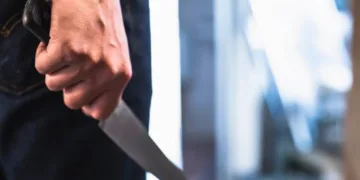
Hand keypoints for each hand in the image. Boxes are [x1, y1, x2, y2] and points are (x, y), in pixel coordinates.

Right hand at [35, 0, 131, 119]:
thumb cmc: (104, 22)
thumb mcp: (116, 55)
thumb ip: (107, 78)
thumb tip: (91, 99)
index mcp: (121, 75)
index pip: (103, 111)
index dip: (87, 105)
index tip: (81, 96)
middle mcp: (106, 72)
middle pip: (72, 102)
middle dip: (67, 86)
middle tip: (71, 67)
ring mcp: (86, 62)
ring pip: (54, 84)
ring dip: (55, 68)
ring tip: (66, 49)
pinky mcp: (66, 50)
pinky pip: (43, 67)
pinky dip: (43, 55)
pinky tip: (55, 41)